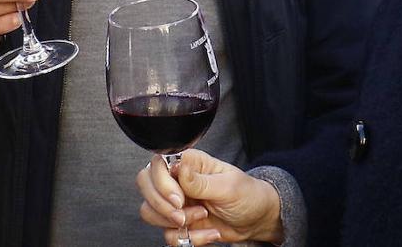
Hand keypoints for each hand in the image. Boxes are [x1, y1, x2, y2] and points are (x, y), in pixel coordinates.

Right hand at [136, 149, 283, 245]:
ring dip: (174, 223)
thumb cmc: (247, 194)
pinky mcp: (180, 223)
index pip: (156, 165)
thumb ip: (200, 181)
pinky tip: (209, 234)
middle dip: (161, 205)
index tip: (180, 199)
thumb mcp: (228, 186)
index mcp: (188, 163)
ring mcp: (176, 202)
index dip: (162, 184)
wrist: (257, 220)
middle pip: (144, 185)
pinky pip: (168, 234)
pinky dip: (189, 239)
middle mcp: (177, 180)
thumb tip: (179, 167)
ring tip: (201, 219)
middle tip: (182, 214)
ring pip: (149, 211)